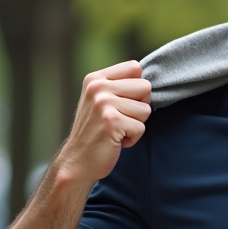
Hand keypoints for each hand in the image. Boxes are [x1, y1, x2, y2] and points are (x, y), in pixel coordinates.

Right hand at [57, 61, 151, 183]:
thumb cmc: (95, 131)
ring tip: (117, 130)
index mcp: (95, 78)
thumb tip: (150, 80)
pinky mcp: (111, 121)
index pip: (135, 67)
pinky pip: (141, 127)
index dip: (138, 88)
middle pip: (145, 87)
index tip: (124, 103)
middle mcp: (98, 87)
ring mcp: (103, 103)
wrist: (77, 161)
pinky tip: (116, 140)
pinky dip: (133, 138)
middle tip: (121, 119)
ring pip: (146, 109)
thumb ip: (119, 86)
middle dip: (140, 107)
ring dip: (136, 124)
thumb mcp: (100, 100)